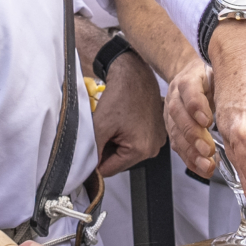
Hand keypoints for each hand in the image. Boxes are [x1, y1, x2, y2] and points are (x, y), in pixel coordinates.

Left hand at [91, 53, 167, 178]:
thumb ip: (93, 150)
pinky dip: (125, 135)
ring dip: (115, 142)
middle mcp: (153, 149)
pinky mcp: (156, 132)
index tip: (89, 146)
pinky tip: (122, 122)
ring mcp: (157, 140)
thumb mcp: (100, 126)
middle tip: (102, 130)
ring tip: (113, 124)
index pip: (109, 170)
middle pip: (119, 162)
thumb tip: (87, 168)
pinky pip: (135, 142)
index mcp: (142, 150)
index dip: (95, 161)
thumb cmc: (121, 95)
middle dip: (106, 150)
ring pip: (126, 152)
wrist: (134, 75)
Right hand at [163, 58, 215, 178]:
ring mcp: (171, 113)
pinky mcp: (172, 129)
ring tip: (207, 164)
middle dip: (194, 135)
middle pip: (179, 115)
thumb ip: (226, 87)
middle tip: (208, 150)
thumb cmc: (208, 79)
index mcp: (188, 79)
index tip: (207, 121)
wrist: (187, 77)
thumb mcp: (219, 76)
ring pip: (176, 133)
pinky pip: (177, 145)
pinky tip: (202, 168)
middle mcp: (176, 96)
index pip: (189, 89)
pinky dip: (190, 159)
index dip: (196, 106)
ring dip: (191, 151)